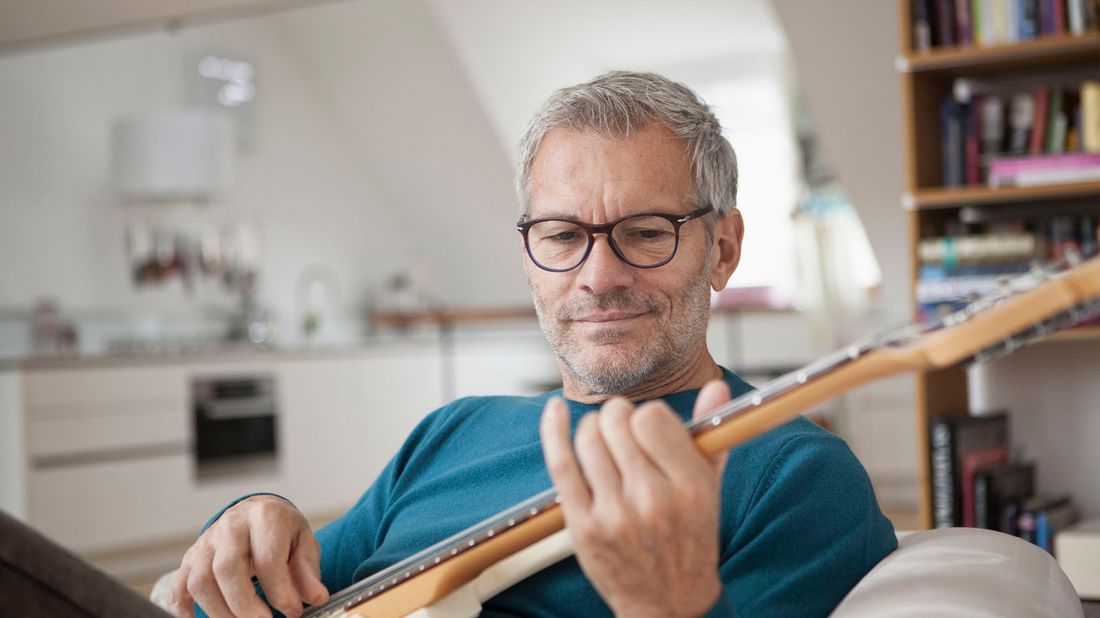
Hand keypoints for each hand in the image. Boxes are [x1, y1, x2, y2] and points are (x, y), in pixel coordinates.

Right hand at [167, 495, 328, 617]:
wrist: (257, 511)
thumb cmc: (281, 530)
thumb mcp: (303, 542)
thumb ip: (308, 571)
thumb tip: (316, 597)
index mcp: (264, 517)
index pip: (267, 559)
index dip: (280, 591)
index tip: (293, 611)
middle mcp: (231, 526)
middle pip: (227, 569)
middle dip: (245, 605)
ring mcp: (207, 542)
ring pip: (200, 580)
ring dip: (219, 611)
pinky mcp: (191, 557)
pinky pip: (180, 584)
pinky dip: (183, 608)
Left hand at [540, 380, 730, 617]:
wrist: (668, 603)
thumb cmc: (689, 541)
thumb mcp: (710, 488)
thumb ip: (711, 434)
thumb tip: (715, 386)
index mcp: (689, 486)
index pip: (652, 417)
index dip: (646, 416)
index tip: (648, 428)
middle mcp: (651, 499)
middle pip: (616, 422)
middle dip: (616, 418)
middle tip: (621, 431)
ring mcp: (613, 514)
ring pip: (587, 438)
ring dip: (592, 429)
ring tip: (602, 441)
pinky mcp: (583, 526)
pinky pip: (560, 464)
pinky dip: (553, 431)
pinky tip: (555, 412)